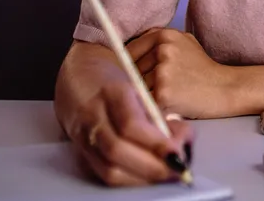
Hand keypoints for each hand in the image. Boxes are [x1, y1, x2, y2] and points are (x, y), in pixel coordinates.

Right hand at [69, 80, 193, 186]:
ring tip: (166, 174)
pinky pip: (104, 175)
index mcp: (114, 92)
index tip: (178, 153)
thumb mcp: (142, 94)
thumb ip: (160, 119)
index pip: (131, 124)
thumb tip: (183, 142)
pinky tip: (147, 176)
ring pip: (109, 168)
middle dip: (152, 166)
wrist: (82, 84)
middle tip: (177, 169)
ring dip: (143, 177)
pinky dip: (130, 180)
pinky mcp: (81, 154)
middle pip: (117, 150)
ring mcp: (82, 136)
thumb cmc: (120, 89)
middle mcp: (93, 114)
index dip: (156, 143)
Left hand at [128, 28, 237, 118]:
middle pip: (129, 71)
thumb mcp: (184, 42)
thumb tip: (125, 49)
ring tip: (166, 96)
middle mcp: (162, 50)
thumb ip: (158, 42)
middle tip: (157, 88)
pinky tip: (168, 105)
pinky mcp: (164, 93)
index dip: (129, 67)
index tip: (137, 76)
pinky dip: (152, 107)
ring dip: (145, 95)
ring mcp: (163, 71)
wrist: (225, 88)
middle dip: (138, 81)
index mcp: (164, 35)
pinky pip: (144, 102)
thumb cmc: (203, 69)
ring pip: (136, 87)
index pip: (128, 51)